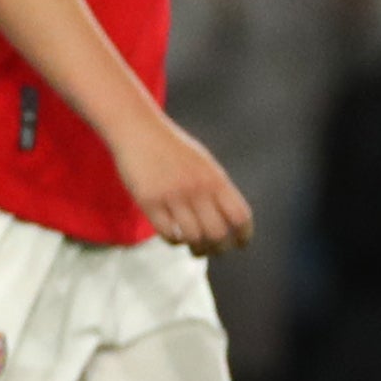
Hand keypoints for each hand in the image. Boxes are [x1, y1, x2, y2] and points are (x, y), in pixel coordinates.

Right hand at [108, 112, 252, 255]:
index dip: (243, 236)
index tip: (239, 244)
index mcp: (215, 179)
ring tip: (193, 248)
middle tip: (212, 251)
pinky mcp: (149, 202)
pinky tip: (174, 236)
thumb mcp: (203, 163)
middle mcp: (197, 189)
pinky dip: (174, 240)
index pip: (240, 217)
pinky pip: (168, 233)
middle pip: (218, 234)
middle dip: (218, 249)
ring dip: (196, 248)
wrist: (138, 130)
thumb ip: (216, 188)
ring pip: (193, 238)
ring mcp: (173, 196)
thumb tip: (228, 219)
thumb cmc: (171, 147)